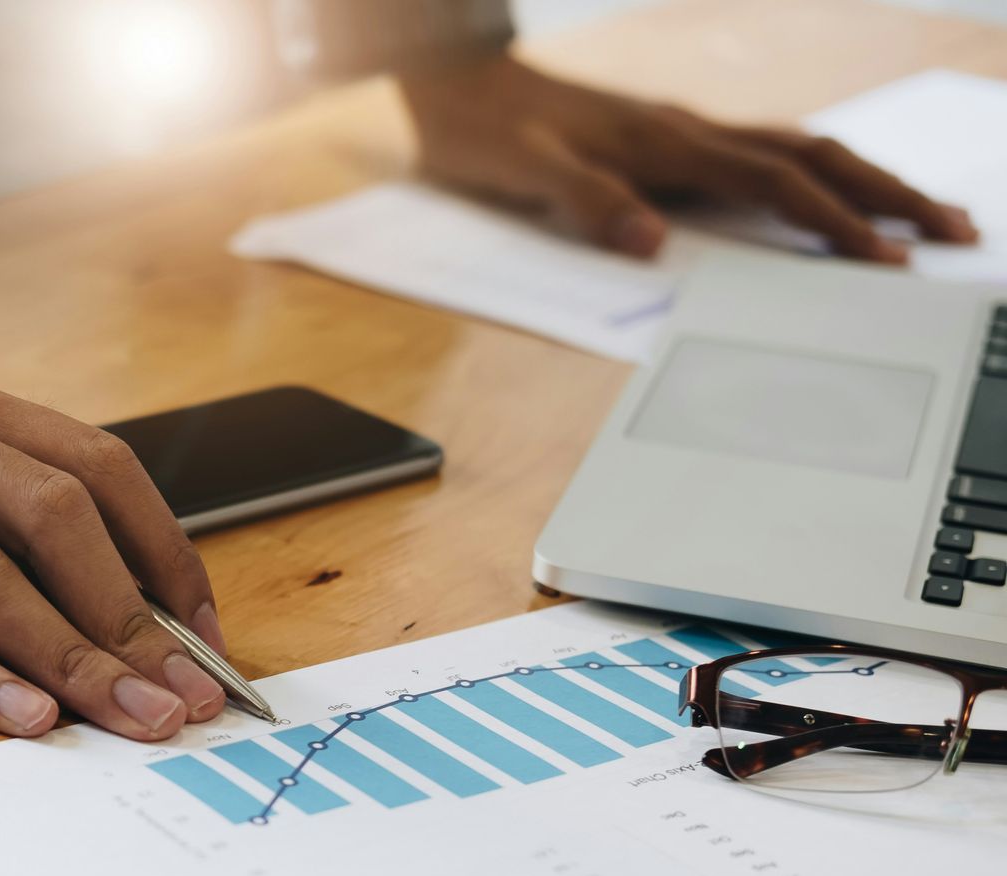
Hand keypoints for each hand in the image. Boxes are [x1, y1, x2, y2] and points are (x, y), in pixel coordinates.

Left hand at [396, 54, 977, 262]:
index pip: (777, 185)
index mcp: (667, 143)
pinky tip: (829, 194)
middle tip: (957, 229)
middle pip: (816, 157)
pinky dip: (814, 174)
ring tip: (920, 215)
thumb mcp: (523, 173)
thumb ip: (587, 205)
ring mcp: (683, 131)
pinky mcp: (668, 138)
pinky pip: (764, 153)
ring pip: (800, 149)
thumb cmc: (484, 130)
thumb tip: (651, 242)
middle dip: (889, 195)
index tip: (889, 258)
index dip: (836, 222)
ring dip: (864, 182)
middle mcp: (688, 131)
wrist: (454, 82)